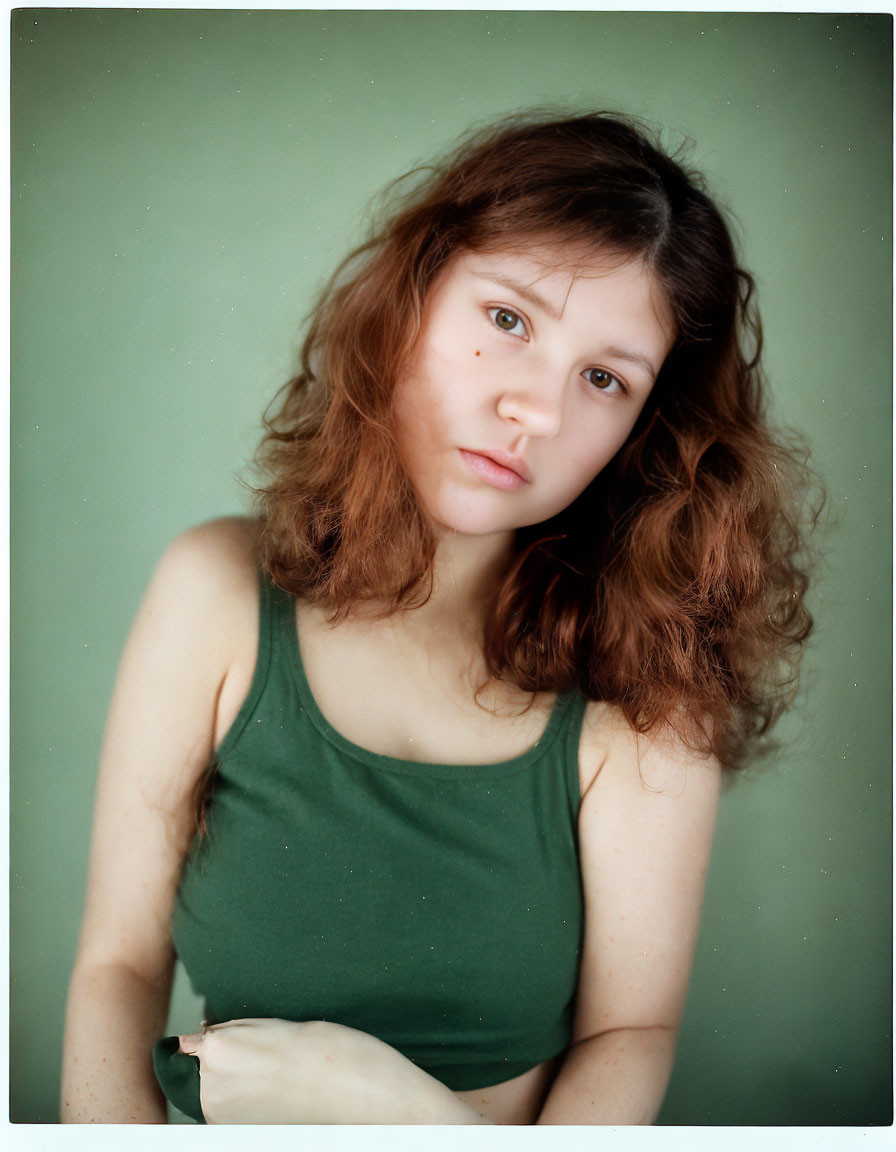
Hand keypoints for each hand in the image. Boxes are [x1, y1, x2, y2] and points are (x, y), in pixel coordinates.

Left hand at [178, 1018, 488, 1124]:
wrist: (366, 1098)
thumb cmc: (334, 1056)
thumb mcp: (280, 1027)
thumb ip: (239, 1033)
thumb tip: (205, 1039)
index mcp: (223, 1049)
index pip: (201, 1039)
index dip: (232, 1038)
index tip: (260, 1046)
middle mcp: (213, 1088)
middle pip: (210, 1066)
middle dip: (236, 1059)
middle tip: (279, 1057)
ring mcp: (224, 1119)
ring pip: (220, 1091)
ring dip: (244, 1083)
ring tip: (285, 1079)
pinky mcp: (240, 1136)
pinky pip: (234, 1114)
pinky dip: (253, 1106)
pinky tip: (283, 1099)